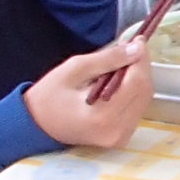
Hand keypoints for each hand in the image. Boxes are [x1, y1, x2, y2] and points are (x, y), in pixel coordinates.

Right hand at [22, 35, 150, 148]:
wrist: (36, 125)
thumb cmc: (49, 96)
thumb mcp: (74, 69)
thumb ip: (107, 59)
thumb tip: (136, 49)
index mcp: (102, 116)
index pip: (136, 82)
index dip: (140, 59)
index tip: (138, 40)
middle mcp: (116, 131)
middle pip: (144, 92)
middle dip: (141, 67)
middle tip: (133, 48)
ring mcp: (120, 137)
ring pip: (143, 100)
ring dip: (139, 79)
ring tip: (125, 62)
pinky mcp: (120, 138)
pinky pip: (136, 110)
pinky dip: (133, 92)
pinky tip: (122, 81)